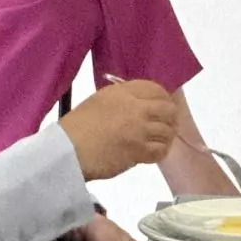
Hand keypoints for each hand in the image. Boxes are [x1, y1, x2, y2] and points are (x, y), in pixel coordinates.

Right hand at [59, 79, 177, 179]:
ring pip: (167, 131)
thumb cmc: (78, 124)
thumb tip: (139, 102)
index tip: (163, 103)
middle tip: (166, 122)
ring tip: (161, 138)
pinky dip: (160, 151)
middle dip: (171, 115)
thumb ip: (122, 96)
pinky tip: (155, 151)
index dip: (163, 96)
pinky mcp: (138, 152)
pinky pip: (160, 151)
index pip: (155, 89)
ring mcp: (140, 131)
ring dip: (166, 135)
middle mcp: (137, 109)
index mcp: (125, 93)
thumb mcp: (100, 99)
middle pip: (168, 109)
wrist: (69, 150)